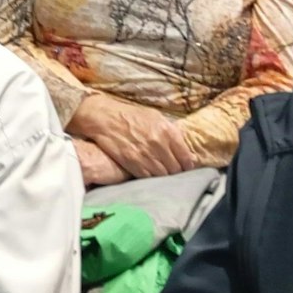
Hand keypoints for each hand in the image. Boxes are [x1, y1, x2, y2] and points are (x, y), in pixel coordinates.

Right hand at [70, 94, 196, 178]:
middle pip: (176, 169)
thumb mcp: (155, 116)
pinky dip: (151, 177)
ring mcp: (146, 156)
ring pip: (163, 175)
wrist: (104, 118)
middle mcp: (159, 144)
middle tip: (173, 170)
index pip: (186, 157)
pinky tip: (149, 173)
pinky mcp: (133, 164)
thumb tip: (185, 147)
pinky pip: (149, 177)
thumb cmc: (130, 115)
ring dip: (164, 176)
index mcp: (168, 131)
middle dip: (176, 171)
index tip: (185, 166)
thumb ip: (171, 131)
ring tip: (161, 173)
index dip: (187, 165)